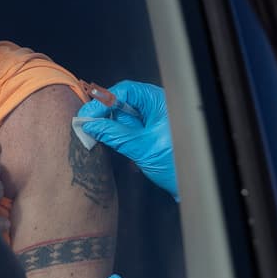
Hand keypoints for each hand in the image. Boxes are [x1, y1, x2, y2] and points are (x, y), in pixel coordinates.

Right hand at [78, 81, 177, 199]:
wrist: (190, 186)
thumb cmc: (177, 166)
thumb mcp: (141, 148)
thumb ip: (114, 135)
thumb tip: (91, 124)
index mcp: (160, 102)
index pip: (126, 91)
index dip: (103, 100)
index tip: (87, 114)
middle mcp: (157, 106)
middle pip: (123, 101)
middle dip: (104, 112)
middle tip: (85, 124)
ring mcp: (153, 119)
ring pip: (123, 115)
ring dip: (109, 125)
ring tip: (93, 134)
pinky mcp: (149, 132)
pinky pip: (128, 127)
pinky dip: (116, 133)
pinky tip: (107, 140)